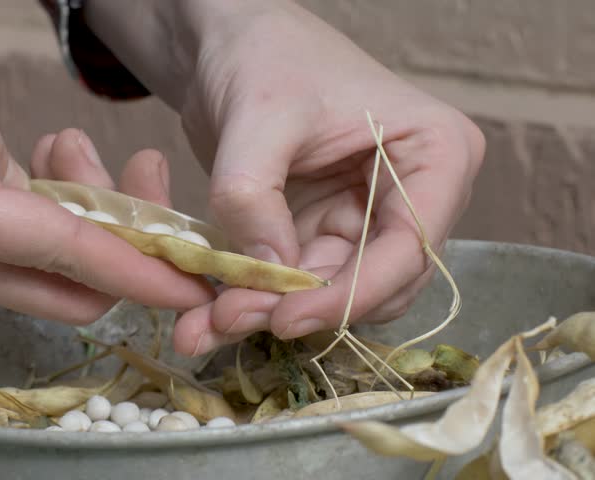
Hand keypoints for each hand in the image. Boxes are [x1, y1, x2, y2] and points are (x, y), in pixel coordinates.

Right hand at [0, 26, 212, 324]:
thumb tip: (26, 186)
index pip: (64, 253)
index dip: (137, 271)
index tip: (194, 288)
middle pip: (66, 289)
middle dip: (129, 260)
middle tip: (148, 185)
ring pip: (43, 278)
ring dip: (89, 236)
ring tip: (76, 149)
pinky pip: (12, 260)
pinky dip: (52, 231)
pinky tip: (46, 167)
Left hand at [84, 0, 484, 354]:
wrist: (228, 46)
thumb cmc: (263, 55)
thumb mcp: (259, 116)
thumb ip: (256, 194)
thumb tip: (266, 272)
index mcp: (436, 154)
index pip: (411, 247)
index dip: (351, 293)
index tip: (286, 316)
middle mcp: (413, 194)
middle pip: (374, 283)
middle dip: (304, 308)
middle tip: (231, 319)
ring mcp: (367, 217)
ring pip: (331, 292)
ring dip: (272, 312)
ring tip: (208, 322)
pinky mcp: (323, 230)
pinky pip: (297, 283)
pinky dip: (256, 300)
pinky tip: (209, 313)